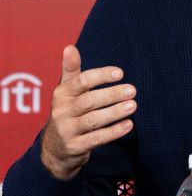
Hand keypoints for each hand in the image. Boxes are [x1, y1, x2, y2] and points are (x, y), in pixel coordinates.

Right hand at [39, 45, 135, 180]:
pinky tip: (129, 124)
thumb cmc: (68, 111)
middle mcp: (62, 112)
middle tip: (132, 90)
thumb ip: (71, 70)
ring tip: (133, 105)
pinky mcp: (75, 147)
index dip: (100, 76)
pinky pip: (97, 139)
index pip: (80, 82)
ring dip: (114, 112)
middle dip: (111, 95)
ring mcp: (67, 130)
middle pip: (88, 101)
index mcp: (62, 94)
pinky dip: (113, 132)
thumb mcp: (66, 91)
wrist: (55, 147)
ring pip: (93, 120)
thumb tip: (69, 47)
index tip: (120, 73)